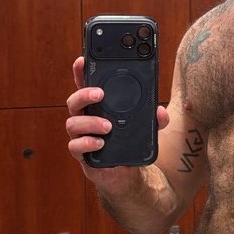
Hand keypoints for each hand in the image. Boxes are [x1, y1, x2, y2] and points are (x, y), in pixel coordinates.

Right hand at [66, 57, 168, 181]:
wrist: (127, 173)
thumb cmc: (130, 142)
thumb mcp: (148, 128)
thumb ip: (156, 119)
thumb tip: (160, 111)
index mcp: (98, 106)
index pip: (86, 85)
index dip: (81, 72)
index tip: (82, 60)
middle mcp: (85, 118)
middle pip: (74, 100)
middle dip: (84, 94)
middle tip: (99, 94)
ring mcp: (81, 136)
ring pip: (73, 123)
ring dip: (90, 122)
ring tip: (108, 126)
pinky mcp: (82, 154)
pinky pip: (75, 147)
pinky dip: (87, 143)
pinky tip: (100, 143)